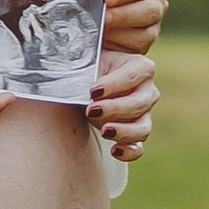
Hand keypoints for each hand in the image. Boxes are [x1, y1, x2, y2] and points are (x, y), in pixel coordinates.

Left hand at [44, 0, 167, 53]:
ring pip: (144, 35)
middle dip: (124, 15)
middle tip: (103, 17)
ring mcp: (151, 27)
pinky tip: (100, 39)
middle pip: (150, 12)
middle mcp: (155, 3)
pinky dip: (116, 46)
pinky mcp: (140, 46)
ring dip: (119, 33)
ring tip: (99, 28)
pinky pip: (133, 50)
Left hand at [88, 45, 158, 160]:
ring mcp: (143, 114)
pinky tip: (114, 150)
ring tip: (104, 131)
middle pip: (140, 103)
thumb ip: (80, 59)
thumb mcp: (85, 59)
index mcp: (139, 67)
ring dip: (124, 131)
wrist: (82, 84)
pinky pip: (138, 147)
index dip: (114, 84)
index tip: (92, 91)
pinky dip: (129, 152)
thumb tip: (62, 56)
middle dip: (115, 108)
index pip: (134, 75)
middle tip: (91, 110)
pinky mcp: (133, 133)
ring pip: (143, 128)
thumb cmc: (86, 67)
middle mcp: (146, 90)